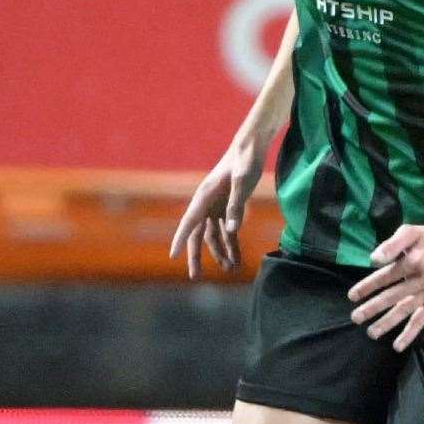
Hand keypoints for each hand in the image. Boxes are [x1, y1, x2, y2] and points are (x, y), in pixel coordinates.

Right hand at [169, 136, 264, 279]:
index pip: (189, 222)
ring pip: (214, 236)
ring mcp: (216, 206)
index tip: (172, 256)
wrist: (251, 147)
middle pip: (197, 234)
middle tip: (195, 276)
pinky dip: (232, 244)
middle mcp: (206, 203)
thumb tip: (231, 230)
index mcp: (204, 197)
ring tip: (231, 269)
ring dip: (221, 252)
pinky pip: (227, 231)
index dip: (180, 240)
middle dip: (196, 256)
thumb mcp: (243, 182)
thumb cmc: (245, 161)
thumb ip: (237, 205)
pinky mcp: (228, 207)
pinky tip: (237, 259)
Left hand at [346, 222, 423, 352]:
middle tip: (355, 318)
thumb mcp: (410, 231)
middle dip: (373, 308)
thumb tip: (374, 259)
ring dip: (388, 323)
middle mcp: (421, 279)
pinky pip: (422, 319)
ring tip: (371, 333)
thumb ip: (392, 244)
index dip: (368, 286)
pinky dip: (410, 333)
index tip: (352, 296)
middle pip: (393, 296)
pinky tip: (398, 345)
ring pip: (405, 310)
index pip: (386, 277)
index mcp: (412, 262)